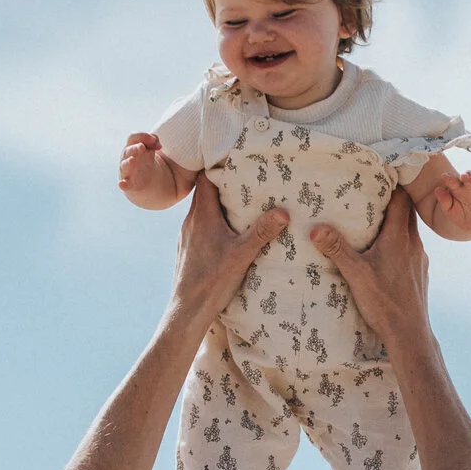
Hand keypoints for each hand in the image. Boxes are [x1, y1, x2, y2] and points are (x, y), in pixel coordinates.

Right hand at [118, 132, 162, 191]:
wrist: (143, 179)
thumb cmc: (146, 160)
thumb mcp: (150, 149)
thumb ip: (154, 142)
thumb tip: (158, 144)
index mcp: (132, 146)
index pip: (133, 137)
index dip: (142, 136)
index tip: (154, 140)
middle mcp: (126, 157)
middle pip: (128, 150)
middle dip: (135, 148)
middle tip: (142, 147)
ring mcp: (126, 170)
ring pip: (125, 165)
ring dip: (129, 163)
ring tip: (133, 160)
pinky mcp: (128, 183)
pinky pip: (124, 184)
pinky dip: (123, 184)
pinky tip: (122, 184)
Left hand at [171, 177, 285, 331]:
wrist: (187, 309)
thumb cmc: (211, 281)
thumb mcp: (242, 255)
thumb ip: (261, 232)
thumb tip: (283, 212)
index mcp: (202, 215)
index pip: (205, 177)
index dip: (218, 166)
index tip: (236, 160)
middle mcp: (191, 221)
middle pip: (206, 192)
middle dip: (226, 185)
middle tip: (248, 180)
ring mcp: (188, 236)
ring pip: (204, 211)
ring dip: (221, 206)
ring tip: (243, 204)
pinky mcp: (189, 249)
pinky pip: (202, 227)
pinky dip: (216, 223)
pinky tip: (230, 233)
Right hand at [313, 195, 429, 350]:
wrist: (409, 332)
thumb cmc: (384, 302)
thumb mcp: (356, 274)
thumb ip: (337, 249)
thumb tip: (316, 228)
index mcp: (399, 237)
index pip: (401, 199)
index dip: (393, 183)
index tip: (380, 173)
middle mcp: (413, 244)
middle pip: (407, 211)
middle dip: (393, 199)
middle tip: (374, 191)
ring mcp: (419, 259)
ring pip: (410, 230)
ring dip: (396, 221)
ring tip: (377, 218)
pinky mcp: (420, 272)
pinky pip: (411, 248)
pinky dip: (400, 241)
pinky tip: (386, 251)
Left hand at [426, 169, 470, 237]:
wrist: (468, 226)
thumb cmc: (457, 213)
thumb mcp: (448, 210)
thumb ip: (444, 201)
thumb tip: (437, 191)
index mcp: (458, 187)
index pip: (454, 180)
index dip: (450, 178)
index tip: (445, 177)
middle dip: (469, 175)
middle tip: (464, 175)